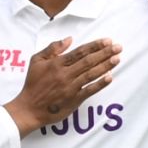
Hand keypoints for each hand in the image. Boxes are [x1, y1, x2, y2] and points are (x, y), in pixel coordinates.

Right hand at [3, 37, 120, 135]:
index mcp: (56, 63)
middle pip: (88, 61)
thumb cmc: (33, 83)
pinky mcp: (74, 100)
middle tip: (118, 47)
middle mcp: (65, 74)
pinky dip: (100, 84)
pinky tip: (110, 77)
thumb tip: (69, 39)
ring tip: (117, 59)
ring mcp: (70, 87)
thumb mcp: (36, 61)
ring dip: (105, 66)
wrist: (29, 108)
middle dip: (105, 53)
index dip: (95, 46)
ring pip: (91, 74)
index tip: (107, 41)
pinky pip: (89, 90)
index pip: (80, 52)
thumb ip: (52, 48)